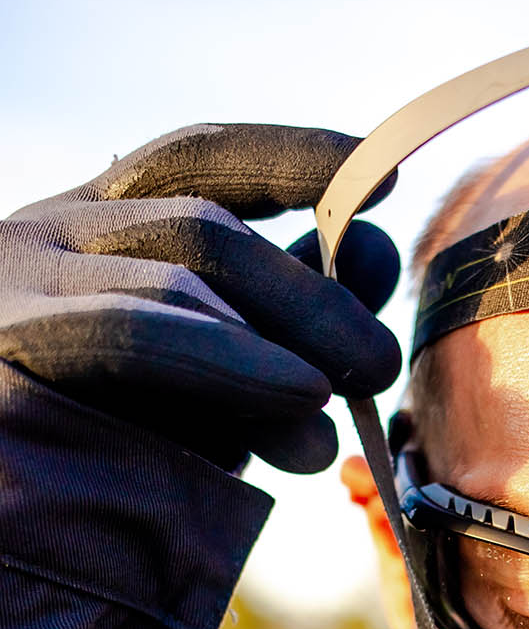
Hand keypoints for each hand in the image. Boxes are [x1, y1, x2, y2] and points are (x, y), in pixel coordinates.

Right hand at [0, 123, 401, 472]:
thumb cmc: (92, 468)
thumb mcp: (197, 388)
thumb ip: (274, 327)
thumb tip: (376, 255)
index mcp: (90, 229)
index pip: (197, 163)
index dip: (296, 160)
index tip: (390, 183)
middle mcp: (48, 233)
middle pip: (207, 228)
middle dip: (312, 294)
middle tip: (379, 363)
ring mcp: (19, 282)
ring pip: (182, 270)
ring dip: (286, 330)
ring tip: (339, 400)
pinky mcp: (6, 341)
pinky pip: (132, 332)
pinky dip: (229, 358)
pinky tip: (297, 392)